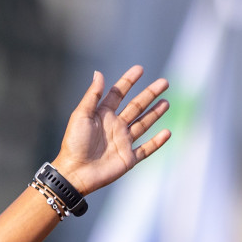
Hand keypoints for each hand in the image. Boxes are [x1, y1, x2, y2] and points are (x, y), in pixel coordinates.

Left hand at [51, 65, 171, 194]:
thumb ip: (92, 96)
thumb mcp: (81, 116)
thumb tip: (99, 73)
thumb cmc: (74, 143)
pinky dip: (157, 142)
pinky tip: (167, 132)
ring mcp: (122, 142)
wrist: (74, 173)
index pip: (118, 94)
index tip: (140, 69)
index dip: (128, 81)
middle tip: (164, 82)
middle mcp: (114, 127)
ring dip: (155, 113)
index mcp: (102, 115)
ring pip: (143, 124)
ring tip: (166, 102)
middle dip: (149, 94)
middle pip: (136, 107)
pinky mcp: (128, 159)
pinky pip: (146, 149)